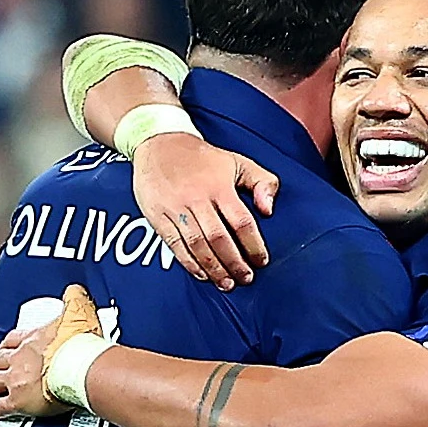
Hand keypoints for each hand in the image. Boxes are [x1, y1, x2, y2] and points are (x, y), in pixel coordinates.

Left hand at [0, 284, 99, 419]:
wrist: (81, 366)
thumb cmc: (81, 343)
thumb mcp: (79, 312)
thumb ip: (74, 299)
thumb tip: (75, 289)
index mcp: (31, 339)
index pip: (12, 340)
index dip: (9, 346)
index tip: (10, 349)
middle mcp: (19, 358)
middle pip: (0, 362)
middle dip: (0, 366)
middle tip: (3, 371)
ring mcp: (16, 380)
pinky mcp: (18, 401)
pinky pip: (0, 407)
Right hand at [133, 132, 276, 289]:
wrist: (159, 143)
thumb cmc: (202, 158)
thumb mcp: (238, 162)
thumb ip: (262, 182)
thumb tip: (269, 210)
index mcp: (219, 186)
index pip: (241, 222)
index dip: (253, 245)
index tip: (261, 260)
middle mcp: (197, 198)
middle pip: (219, 238)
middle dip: (234, 262)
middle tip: (246, 278)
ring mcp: (175, 208)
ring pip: (197, 245)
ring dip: (214, 268)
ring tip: (227, 283)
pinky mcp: (158, 216)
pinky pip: (175, 245)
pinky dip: (189, 263)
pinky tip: (203, 274)